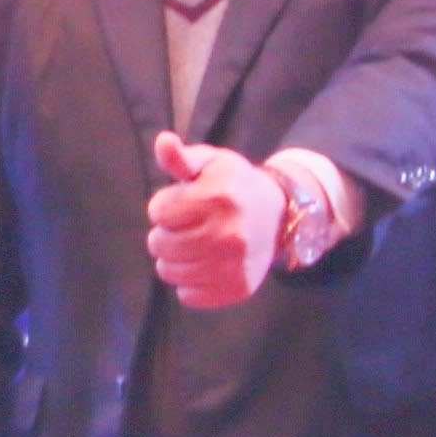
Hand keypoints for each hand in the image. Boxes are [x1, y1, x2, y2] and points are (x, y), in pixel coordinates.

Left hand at [142, 132, 285, 310]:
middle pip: (160, 244)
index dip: (165, 206)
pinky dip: (189, 282)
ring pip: (169, 272)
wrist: (277, 214)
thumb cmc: (233, 185)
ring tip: (193, 244)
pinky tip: (204, 264)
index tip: (183, 202)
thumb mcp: (209, 163)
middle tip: (187, 225)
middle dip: (165, 233)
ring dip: (173, 259)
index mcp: (218, 197)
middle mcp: (229, 234)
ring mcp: (234, 265)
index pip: (158, 211)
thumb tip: (163, 141)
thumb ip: (180, 157)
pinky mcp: (237, 288)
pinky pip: (188, 295)